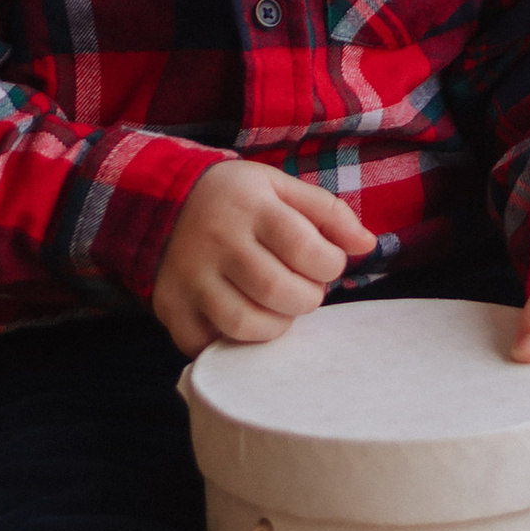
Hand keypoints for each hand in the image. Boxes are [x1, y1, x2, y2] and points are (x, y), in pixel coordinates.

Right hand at [152, 159, 374, 356]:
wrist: (161, 199)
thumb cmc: (235, 197)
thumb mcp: (280, 186)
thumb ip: (328, 212)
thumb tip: (368, 245)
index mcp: (251, 206)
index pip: (304, 248)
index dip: (329, 265)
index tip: (326, 263)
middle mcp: (218, 241)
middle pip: (277, 291)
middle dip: (307, 298)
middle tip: (304, 289)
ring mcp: (191, 277)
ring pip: (244, 324)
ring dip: (276, 326)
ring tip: (277, 307)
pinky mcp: (170, 306)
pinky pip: (206, 345)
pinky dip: (231, 344)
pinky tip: (242, 320)